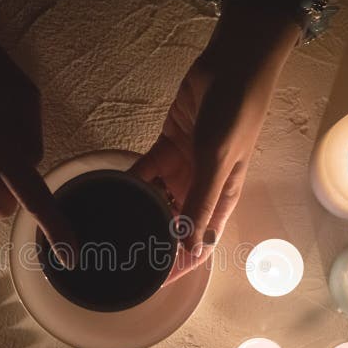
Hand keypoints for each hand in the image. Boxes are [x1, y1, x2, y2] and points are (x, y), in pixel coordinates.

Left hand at [131, 0, 299, 283]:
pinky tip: (113, 193)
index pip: (203, 239)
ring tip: (113, 229)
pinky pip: (146, 171)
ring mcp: (185, 166)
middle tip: (126, 258)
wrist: (231, 65)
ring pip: (158, 198)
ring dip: (141, 212)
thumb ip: (201, 201)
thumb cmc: (234, 113)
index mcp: (223, 195)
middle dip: (156, 241)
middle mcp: (203, 185)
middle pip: (177, 223)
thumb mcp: (217, 160)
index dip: (184, 263)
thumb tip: (192, 245)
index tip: (160, 283)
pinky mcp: (168, 145)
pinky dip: (132, 181)